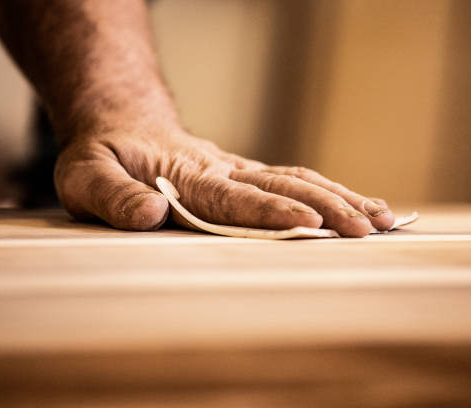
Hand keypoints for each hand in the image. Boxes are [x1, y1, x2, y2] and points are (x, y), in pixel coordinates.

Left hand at [54, 127, 393, 236]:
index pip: (238, 198)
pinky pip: (295, 180)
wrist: (123, 121)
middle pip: (286, 188)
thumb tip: (151, 215)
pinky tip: (359, 205)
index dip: (273, 214)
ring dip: (342, 198)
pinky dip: (331, 192)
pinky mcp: (247, 173)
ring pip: (300, 180)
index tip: (312, 227)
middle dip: (330, 208)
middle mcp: (224, 171)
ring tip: (384, 218)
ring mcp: (240, 169)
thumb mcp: (85, 177)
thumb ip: (114, 197)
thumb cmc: (103, 154)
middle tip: (371, 229)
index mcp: (189, 177)